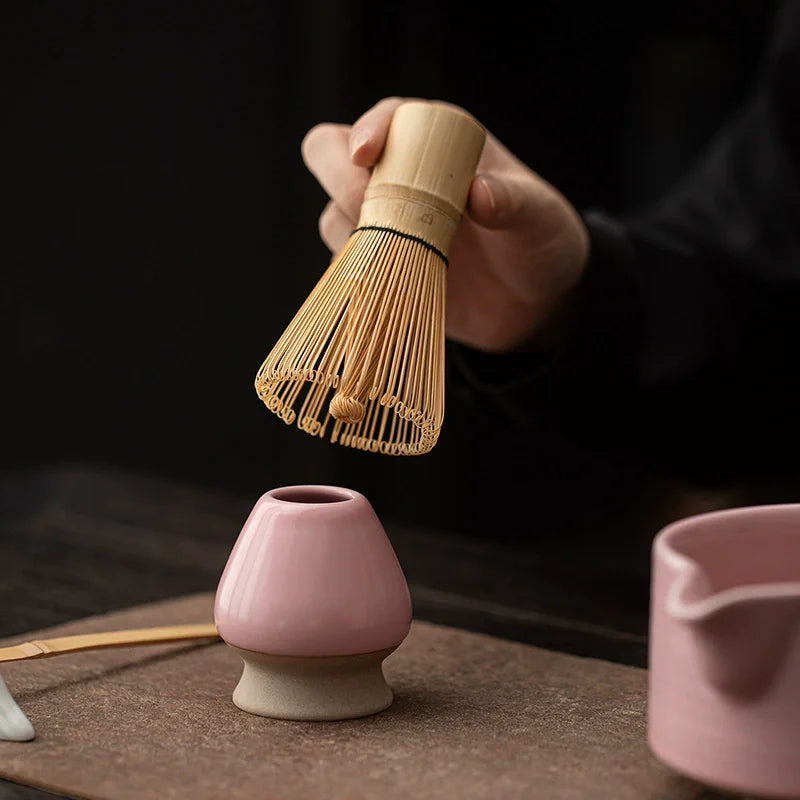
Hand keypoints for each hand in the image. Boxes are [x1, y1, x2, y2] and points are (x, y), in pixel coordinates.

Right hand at [301, 97, 589, 353]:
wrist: (535, 301)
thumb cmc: (540, 242)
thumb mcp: (540, 217)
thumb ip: (514, 201)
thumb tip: (478, 194)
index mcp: (439, 141)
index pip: (387, 118)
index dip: (369, 130)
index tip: (367, 156)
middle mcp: (401, 173)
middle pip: (332, 154)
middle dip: (340, 177)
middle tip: (369, 210)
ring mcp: (386, 219)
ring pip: (334, 211)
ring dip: (352, 232)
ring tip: (399, 257)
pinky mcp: (381, 261)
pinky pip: (346, 260)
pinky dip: (358, 270)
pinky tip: (391, 282)